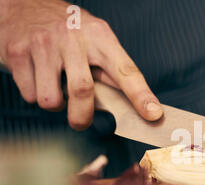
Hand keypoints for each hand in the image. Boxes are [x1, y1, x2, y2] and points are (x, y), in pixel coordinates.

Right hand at [0, 0, 162, 129]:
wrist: (23, 5)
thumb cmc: (67, 30)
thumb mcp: (95, 41)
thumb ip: (110, 71)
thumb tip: (132, 106)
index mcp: (100, 36)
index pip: (126, 70)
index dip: (141, 96)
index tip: (153, 114)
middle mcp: (73, 38)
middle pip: (83, 92)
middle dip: (82, 117)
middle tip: (80, 121)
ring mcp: (44, 44)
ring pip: (51, 100)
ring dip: (55, 105)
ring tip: (55, 88)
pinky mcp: (18, 52)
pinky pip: (30, 94)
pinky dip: (35, 94)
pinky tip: (38, 77)